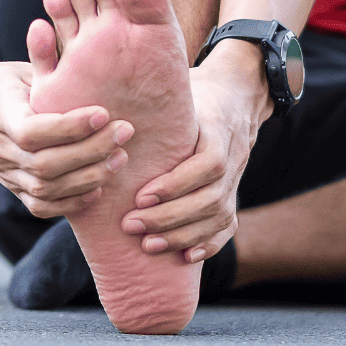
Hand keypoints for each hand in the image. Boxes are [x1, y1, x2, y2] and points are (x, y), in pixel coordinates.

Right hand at [0, 60, 133, 218]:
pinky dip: (71, 202)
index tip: (104, 113)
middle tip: (125, 133)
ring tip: (120, 157)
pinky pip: (41, 206)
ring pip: (45, 189)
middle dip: (91, 151)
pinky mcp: (12, 187)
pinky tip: (99, 187)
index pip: (32, 130)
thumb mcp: (19, 69)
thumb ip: (43, 62)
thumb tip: (60, 30)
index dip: (69, 127)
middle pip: (45, 164)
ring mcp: (3, 172)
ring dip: (88, 177)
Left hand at [120, 54, 268, 262]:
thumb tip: (108, 108)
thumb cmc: (196, 93)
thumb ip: (154, 101)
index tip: (141, 196)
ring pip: (218, 216)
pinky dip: (209, 244)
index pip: (207, 164)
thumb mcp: (181, 89)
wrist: (237, 97)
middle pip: (210, 197)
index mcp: (219, 130)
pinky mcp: (235, 194)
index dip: (176, 184)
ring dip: (182, 234)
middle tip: (131, 225)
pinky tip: (185, 257)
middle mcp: (234, 157)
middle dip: (170, 216)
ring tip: (148, 244)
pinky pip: (229, 226)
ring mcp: (237, 179)